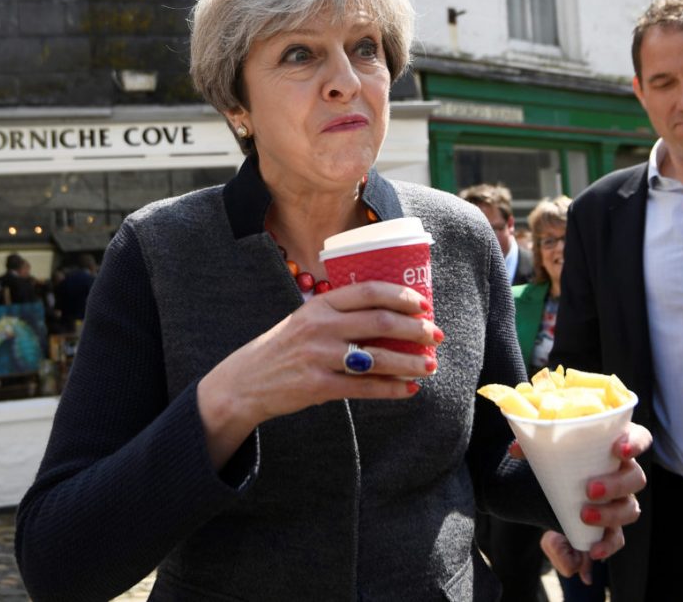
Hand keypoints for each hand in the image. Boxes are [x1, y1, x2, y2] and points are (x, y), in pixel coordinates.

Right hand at [196, 281, 442, 466]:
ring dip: (410, 362)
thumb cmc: (285, 347)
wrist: (246, 381)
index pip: (369, 291)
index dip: (402, 296)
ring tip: (430, 365)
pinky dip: (392, 389)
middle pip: (380, 322)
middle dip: (416, 329)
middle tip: (436, 335)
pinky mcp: (318, 386)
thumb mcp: (306, 318)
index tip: (424, 304)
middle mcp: (321, 327)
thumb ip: (339, 313)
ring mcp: (319, 357)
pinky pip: (365, 388)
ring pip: (377, 358)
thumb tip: (390, 314)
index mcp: (320, 304)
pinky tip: (410, 389)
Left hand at [536, 423, 650, 578]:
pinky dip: (607, 545)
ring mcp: (621, 500)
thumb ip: (530, 447)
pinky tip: (593, 551)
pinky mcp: (611, 524)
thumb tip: (516, 450)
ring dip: (610, 514)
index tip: (620, 449)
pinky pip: (617, 538)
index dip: (636, 443)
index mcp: (614, 446)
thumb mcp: (545, 450)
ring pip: (630, 508)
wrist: (552, 487)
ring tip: (584, 514)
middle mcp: (624, 473)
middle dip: (616, 485)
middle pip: (635, 478)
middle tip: (590, 489)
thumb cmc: (558, 460)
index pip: (639, 438)